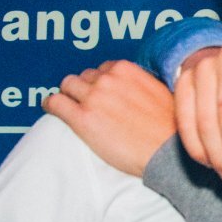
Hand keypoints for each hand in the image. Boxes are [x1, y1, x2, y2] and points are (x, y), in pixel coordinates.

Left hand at [43, 60, 173, 176]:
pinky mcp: (82, 118)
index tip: (103, 94)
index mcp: (126, 70)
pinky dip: (51, 104)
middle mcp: (108, 79)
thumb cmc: (169, 128)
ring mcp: (93, 98)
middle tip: (90, 105)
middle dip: (86, 89)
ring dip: (70, 96)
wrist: (168, 153)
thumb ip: (139, 84)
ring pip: (68, 86)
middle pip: (84, 76)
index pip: (104, 68)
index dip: (102, 82)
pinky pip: (55, 103)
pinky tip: (52, 109)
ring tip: (72, 108)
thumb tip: (132, 89)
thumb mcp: (159, 93)